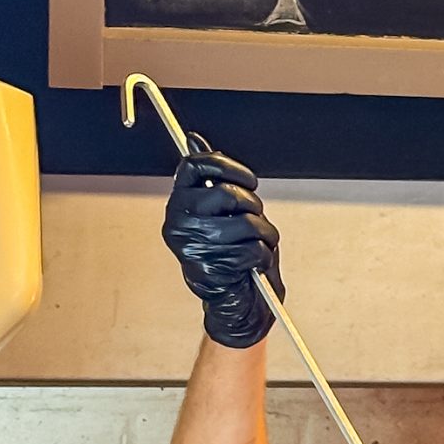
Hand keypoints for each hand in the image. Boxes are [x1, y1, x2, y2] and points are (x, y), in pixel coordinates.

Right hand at [162, 144, 281, 348]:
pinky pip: (253, 249)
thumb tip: (193, 139)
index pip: (195, 167)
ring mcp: (195, 247)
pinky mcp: (213, 268)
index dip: (228, 166)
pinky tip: (252, 265)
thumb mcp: (221, 211)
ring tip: (256, 246)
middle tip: (253, 221)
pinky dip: (263, 257)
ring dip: (263, 234)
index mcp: (179, 205)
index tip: (248, 180)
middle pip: (227, 193)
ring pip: (246, 222)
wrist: (236, 304)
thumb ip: (210, 179)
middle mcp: (179, 224)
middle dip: (253, 206)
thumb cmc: (233, 255)